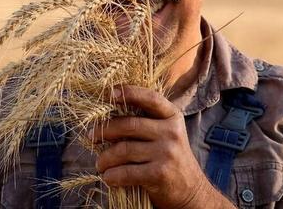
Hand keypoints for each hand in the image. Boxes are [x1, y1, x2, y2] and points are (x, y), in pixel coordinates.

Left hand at [90, 85, 234, 208]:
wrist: (191, 190)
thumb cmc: (170, 158)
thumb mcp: (166, 133)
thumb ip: (146, 121)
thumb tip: (107, 115)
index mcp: (172, 116)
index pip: (150, 98)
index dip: (129, 92)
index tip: (109, 93)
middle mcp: (172, 131)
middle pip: (129, 124)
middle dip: (105, 130)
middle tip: (91, 137)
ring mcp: (167, 152)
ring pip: (124, 149)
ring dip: (105, 158)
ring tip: (99, 164)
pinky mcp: (161, 173)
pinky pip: (127, 172)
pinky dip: (112, 175)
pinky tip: (108, 177)